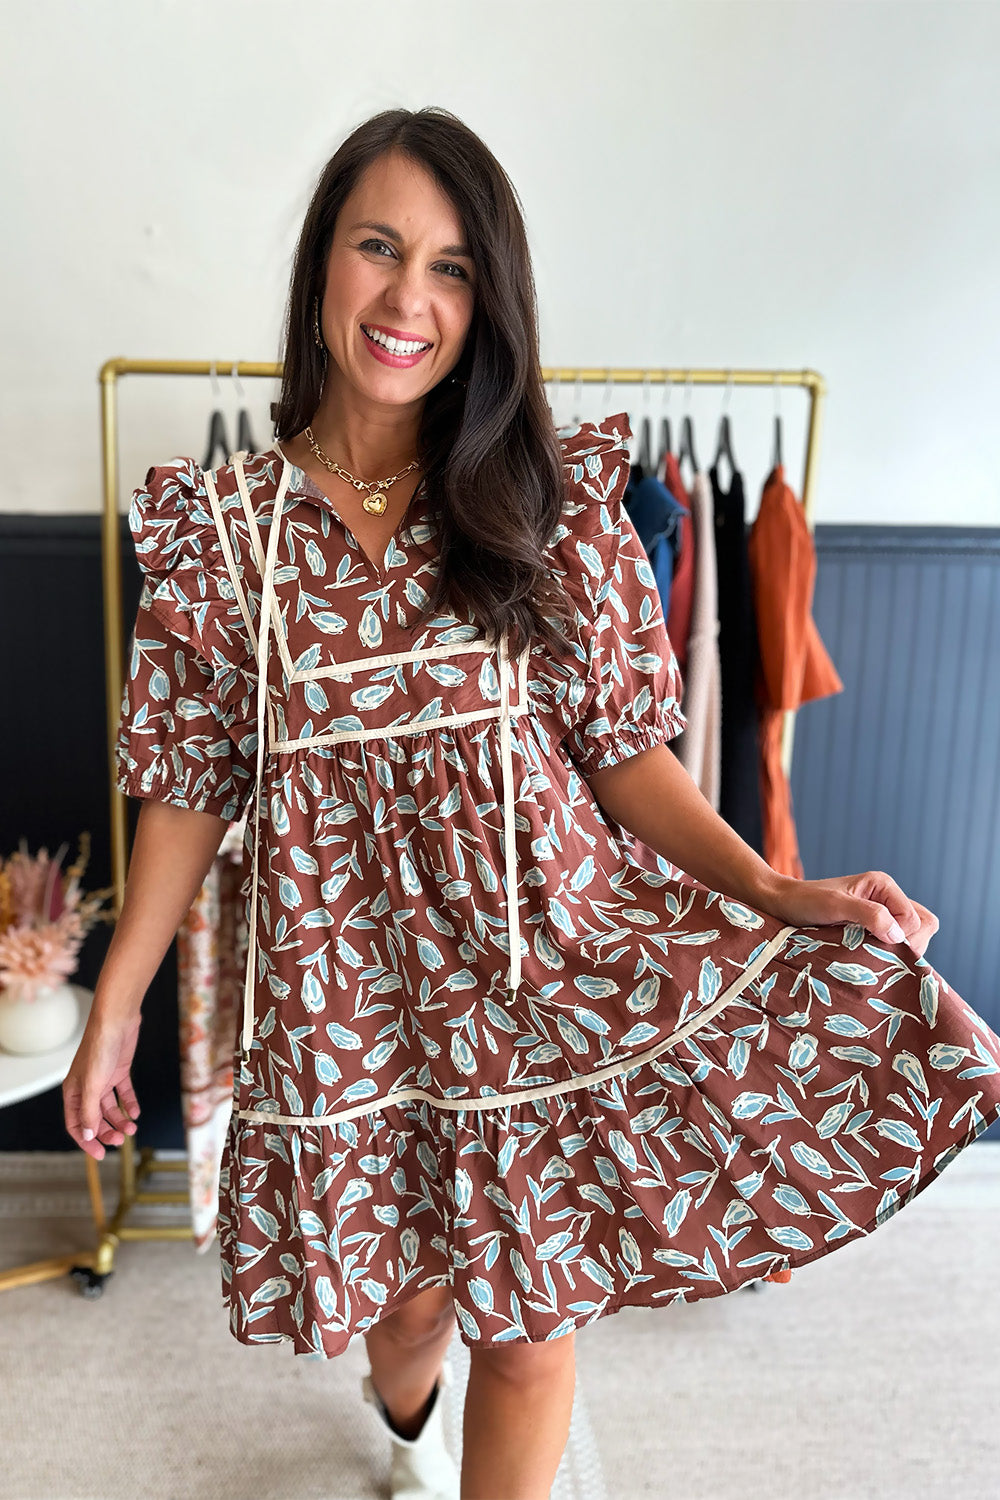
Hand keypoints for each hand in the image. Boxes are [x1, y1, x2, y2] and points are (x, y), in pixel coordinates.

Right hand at [62, 1007, 141, 1161]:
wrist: (117, 1020)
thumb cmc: (100, 1048)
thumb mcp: (93, 1085)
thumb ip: (89, 1111)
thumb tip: (87, 1135)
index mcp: (72, 1091)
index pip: (76, 1124)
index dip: (87, 1141)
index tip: (100, 1155)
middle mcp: (86, 1087)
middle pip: (95, 1118)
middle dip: (107, 1131)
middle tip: (121, 1140)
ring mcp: (103, 1079)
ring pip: (110, 1108)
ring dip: (120, 1120)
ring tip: (132, 1128)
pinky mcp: (119, 1071)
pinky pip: (123, 1093)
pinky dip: (129, 1104)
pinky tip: (135, 1112)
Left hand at [761, 870, 938, 957]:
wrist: (781, 905)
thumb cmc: (805, 902)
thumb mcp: (835, 907)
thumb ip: (869, 915)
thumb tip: (898, 936)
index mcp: (883, 885)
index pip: (917, 920)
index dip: (905, 939)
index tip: (879, 949)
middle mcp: (886, 897)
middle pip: (922, 926)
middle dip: (910, 945)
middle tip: (881, 956)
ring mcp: (881, 913)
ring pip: (912, 936)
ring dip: (899, 951)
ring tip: (875, 958)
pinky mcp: (871, 927)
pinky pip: (895, 943)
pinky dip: (890, 953)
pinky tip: (872, 960)